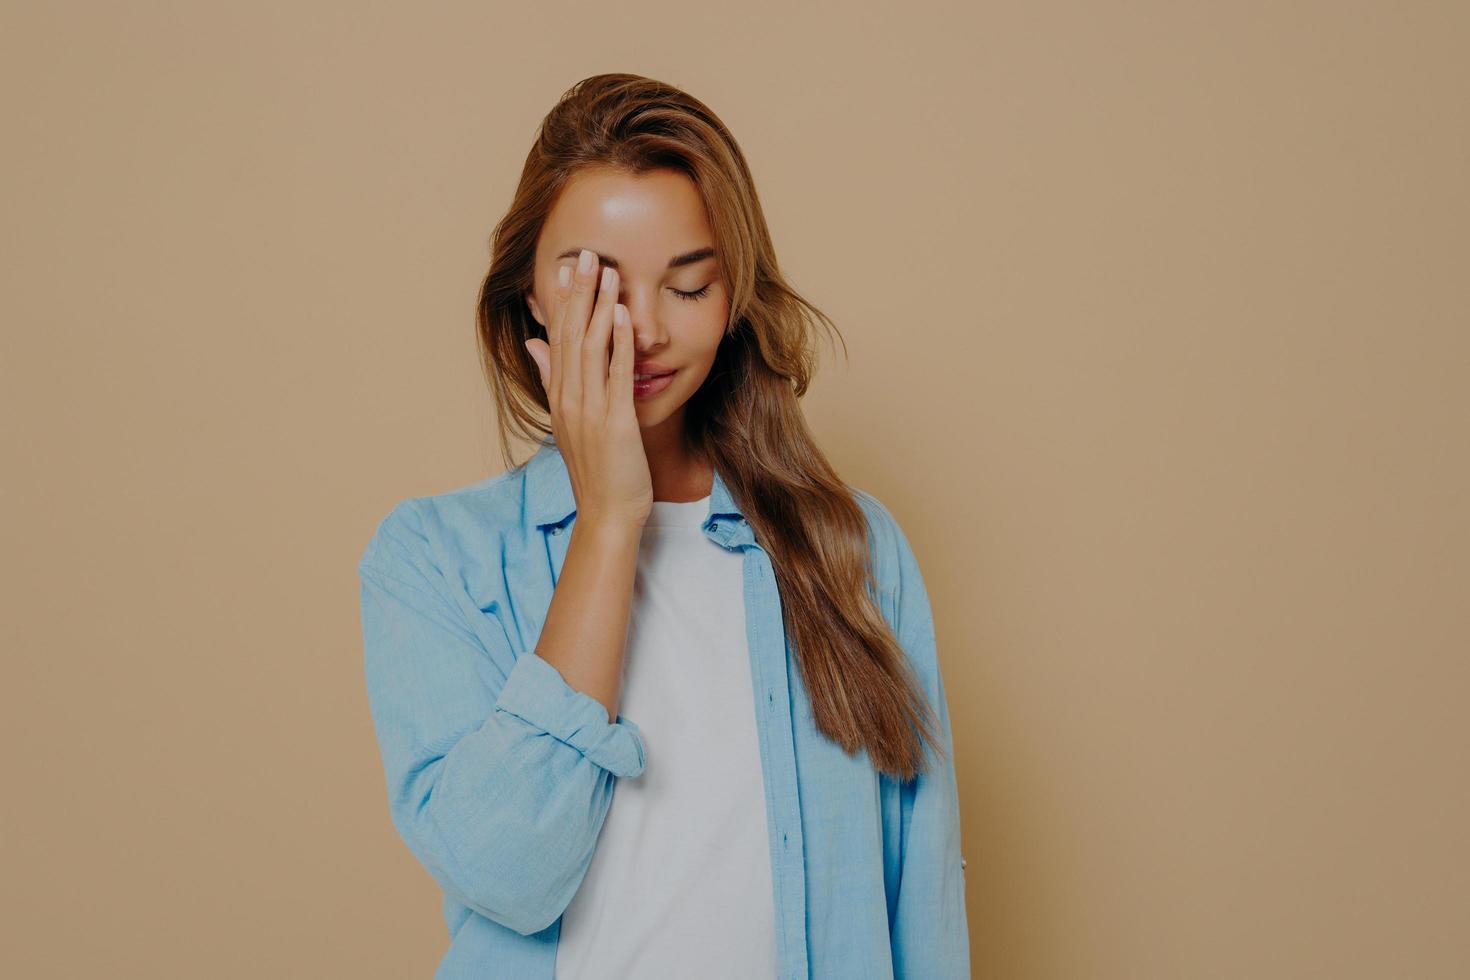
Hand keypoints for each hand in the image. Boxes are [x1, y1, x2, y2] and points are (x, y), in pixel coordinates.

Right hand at [524, 248, 651, 528]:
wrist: (608, 513)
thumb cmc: (597, 469)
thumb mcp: (569, 420)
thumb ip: (552, 378)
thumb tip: (535, 343)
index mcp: (559, 396)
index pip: (558, 338)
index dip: (564, 300)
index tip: (568, 267)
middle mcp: (569, 399)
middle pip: (571, 335)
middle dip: (579, 293)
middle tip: (585, 253)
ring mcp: (589, 410)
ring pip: (590, 348)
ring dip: (599, 307)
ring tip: (607, 272)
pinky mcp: (614, 422)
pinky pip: (615, 375)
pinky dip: (618, 343)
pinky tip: (623, 315)